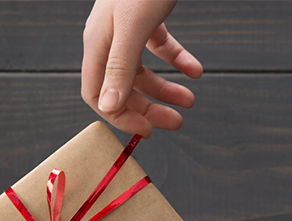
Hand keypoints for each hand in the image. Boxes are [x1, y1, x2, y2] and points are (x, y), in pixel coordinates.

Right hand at [81, 0, 202, 137]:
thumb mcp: (131, 27)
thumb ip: (120, 66)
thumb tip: (109, 105)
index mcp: (98, 45)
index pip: (98, 95)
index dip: (120, 117)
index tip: (145, 130)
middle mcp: (109, 41)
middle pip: (123, 88)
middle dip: (149, 108)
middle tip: (176, 121)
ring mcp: (127, 31)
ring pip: (143, 72)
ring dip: (166, 89)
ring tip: (189, 100)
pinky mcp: (147, 19)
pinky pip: (160, 48)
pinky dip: (177, 61)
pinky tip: (193, 70)